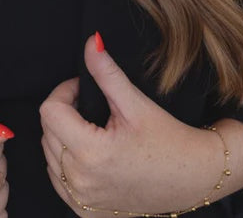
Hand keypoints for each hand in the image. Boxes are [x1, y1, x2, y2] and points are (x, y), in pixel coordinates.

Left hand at [39, 34, 233, 216]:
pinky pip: (59, 181)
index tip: (84, 88)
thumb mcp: (135, 102)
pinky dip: (67, 163)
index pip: (50, 111)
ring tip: (93, 128)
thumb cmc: (169, 140)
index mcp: (91, 153)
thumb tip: (91, 41)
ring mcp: (82, 201)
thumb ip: (106, 71)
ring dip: (64, 137)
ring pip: (50, 156)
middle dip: (64, 112)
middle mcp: (81, 181)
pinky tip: (90, 153)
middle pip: (47, 132)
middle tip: (91, 105)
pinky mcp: (87, 212)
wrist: (195, 178)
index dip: (65, 91)